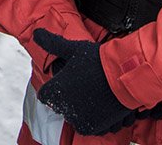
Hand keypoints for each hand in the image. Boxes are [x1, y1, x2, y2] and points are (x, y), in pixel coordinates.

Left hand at [33, 29, 161, 135]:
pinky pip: (90, 126)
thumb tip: (36, 33)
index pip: (44, 96)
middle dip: (68, 98)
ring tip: (92, 94)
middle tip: (82, 85)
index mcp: (55, 91)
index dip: (53, 88)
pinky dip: (94, 118)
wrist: (124, 76)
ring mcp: (80, 120)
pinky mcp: (96, 128)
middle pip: (60, 107)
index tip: (64, 81)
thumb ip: (52, 43)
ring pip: (75, 117)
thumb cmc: (98, 61)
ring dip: (81, 109)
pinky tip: (100, 104)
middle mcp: (65, 109)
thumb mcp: (73, 49)